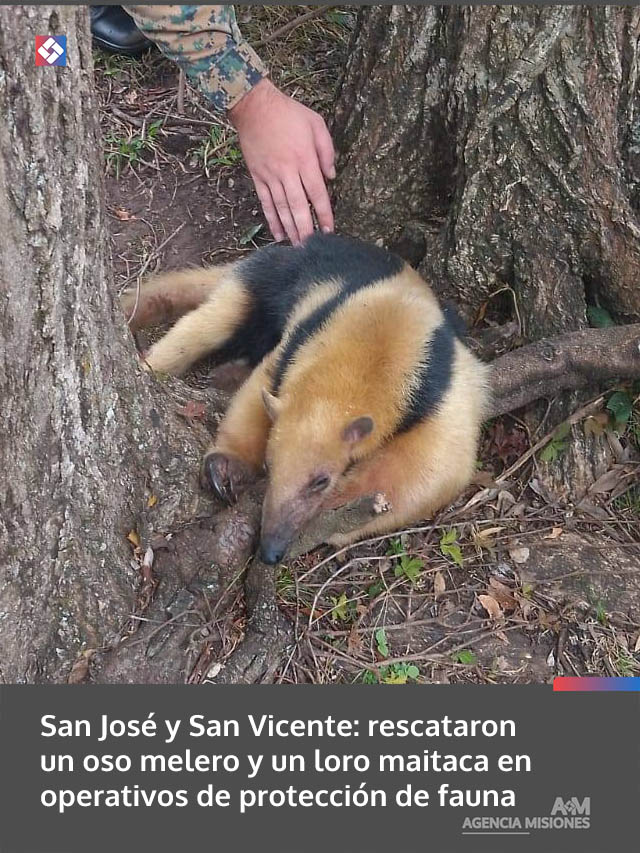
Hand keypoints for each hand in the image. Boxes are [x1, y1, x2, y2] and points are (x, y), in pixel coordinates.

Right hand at [229, 78, 334, 243]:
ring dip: (290, 229)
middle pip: (298, 206)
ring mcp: (270, 175)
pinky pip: (265, 202)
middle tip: (311, 247)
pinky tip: (278, 234)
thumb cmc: (288, 113)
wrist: (254, 106)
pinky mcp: (257, 176)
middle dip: (305, 229)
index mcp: (304, 159)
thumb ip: (326, 150)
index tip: (329, 230)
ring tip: (296, 246)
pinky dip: (271, 219)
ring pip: (281, 208)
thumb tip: (331, 176)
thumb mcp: (316, 124)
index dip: (324, 213)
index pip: (317, 192)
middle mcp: (287, 171)